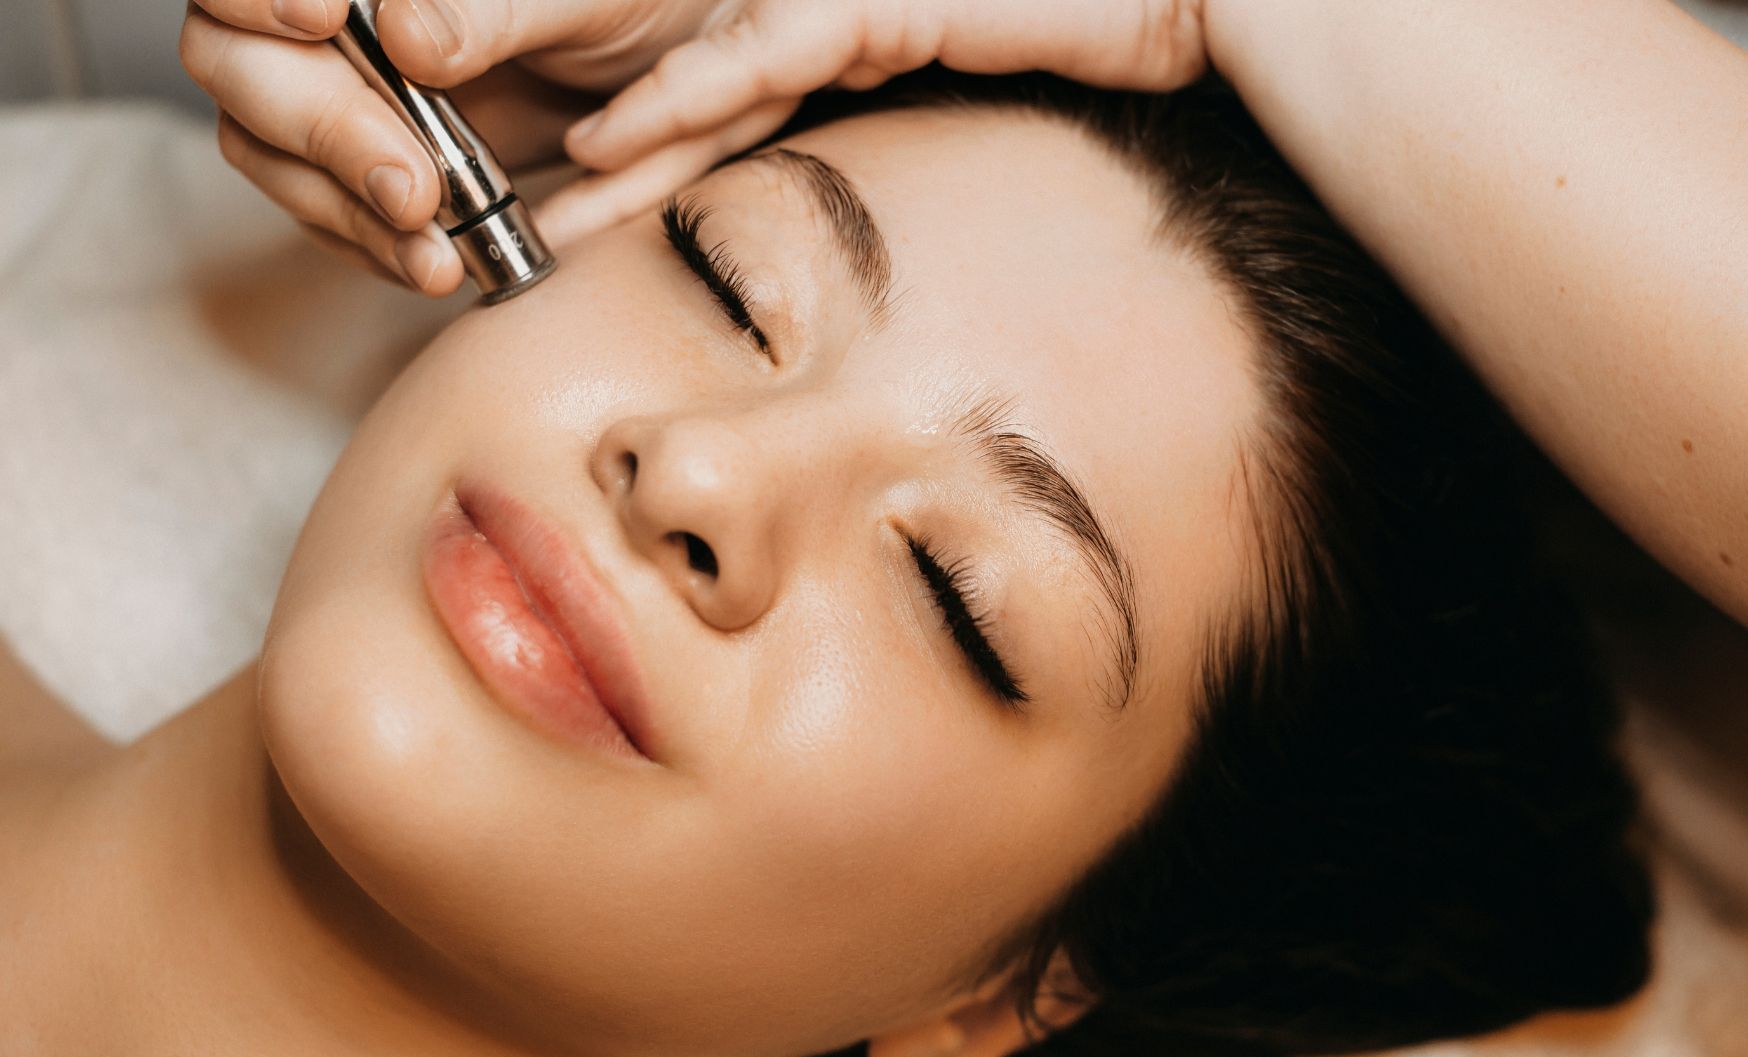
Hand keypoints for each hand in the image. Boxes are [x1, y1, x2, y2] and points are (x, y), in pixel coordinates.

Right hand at [179, 0, 723, 293]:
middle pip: (240, 68)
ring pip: (271, 155)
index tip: (320, 18)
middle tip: (414, 187)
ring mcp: (332, 97)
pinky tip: (439, 265)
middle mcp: (321, 24)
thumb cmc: (624, 6)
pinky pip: (331, 216)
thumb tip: (405, 34)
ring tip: (435, 254)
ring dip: (350, 214)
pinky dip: (381, 249)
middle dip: (326, 132)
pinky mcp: (362, 171)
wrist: (673, 73)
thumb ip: (488, 10)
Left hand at [539, 0, 1210, 246]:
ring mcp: (856, 1)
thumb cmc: (1117, 70)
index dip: (656, 184)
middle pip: (699, 105)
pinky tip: (612, 144)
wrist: (1202, 1)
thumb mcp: (986, 156)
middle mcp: (841, 27)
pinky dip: (687, 100)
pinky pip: (767, 52)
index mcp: (861, 62)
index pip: (736, 127)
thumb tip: (906, 312)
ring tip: (541, 207)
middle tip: (524, 243)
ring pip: (705, 77)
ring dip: (619, 142)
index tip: (586, 249)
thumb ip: (916, 200)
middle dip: (610, 175)